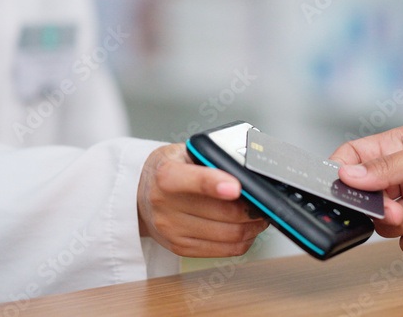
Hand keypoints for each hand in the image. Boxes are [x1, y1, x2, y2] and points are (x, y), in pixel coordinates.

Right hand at [137, 143, 268, 256]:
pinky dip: (243, 241)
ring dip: (252, 227)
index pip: (193, 180)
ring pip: (228, 234)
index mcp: (166, 175)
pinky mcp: (180, 247)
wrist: (139, 193)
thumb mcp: (183, 152)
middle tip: (264, 202)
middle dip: (252, 209)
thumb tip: (246, 170)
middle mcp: (165, 204)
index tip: (236, 187)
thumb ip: (210, 158)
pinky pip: (223, 250)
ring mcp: (171, 229)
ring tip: (258, 216)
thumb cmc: (169, 169)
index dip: (216, 184)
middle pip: (222, 213)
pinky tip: (246, 229)